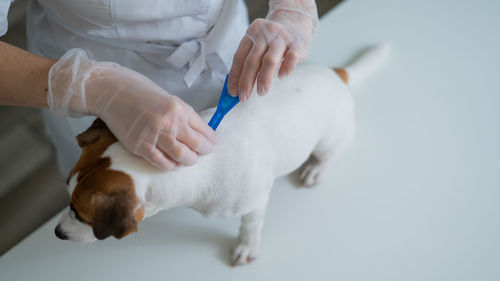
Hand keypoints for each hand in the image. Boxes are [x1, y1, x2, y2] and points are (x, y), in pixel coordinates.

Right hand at [48, 49, 215, 169]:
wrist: (112, 91)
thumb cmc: (141, 92)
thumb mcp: (169, 98)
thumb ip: (184, 115)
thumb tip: (200, 132)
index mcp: (179, 108)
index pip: (204, 130)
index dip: (211, 139)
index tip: (212, 142)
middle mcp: (169, 123)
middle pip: (197, 146)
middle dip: (204, 151)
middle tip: (203, 152)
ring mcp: (154, 136)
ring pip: (182, 157)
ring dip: (189, 160)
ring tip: (189, 159)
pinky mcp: (140, 146)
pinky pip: (161, 162)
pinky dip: (171, 165)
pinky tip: (173, 163)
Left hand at [228, 0, 317, 100]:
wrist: (295, 22)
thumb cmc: (272, 40)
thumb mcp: (258, 44)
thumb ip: (248, 61)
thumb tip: (237, 86)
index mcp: (252, 34)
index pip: (239, 57)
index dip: (234, 76)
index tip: (233, 91)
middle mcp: (266, 34)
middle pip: (252, 60)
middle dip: (246, 82)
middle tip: (244, 97)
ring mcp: (282, 37)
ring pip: (269, 61)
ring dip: (264, 79)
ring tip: (261, 92)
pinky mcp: (297, 43)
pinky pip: (290, 58)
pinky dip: (285, 69)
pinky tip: (281, 76)